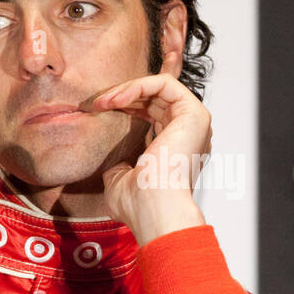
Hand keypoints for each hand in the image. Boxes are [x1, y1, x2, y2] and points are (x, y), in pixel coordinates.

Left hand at [85, 73, 209, 244]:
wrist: (152, 208)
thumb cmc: (139, 204)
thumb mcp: (120, 180)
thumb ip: (120, 164)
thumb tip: (114, 160)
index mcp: (177, 148)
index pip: (157, 113)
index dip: (131, 103)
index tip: (104, 105)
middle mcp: (188, 134)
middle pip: (157, 98)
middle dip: (124, 94)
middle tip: (99, 103)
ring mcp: (194, 123)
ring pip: (160, 88)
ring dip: (127, 90)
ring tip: (104, 102)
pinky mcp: (194, 113)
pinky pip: (166, 84)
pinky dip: (139, 86)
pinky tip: (118, 100)